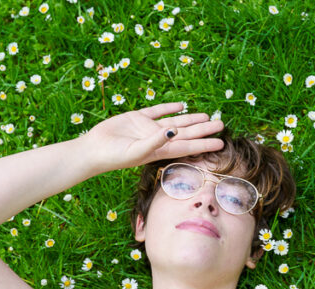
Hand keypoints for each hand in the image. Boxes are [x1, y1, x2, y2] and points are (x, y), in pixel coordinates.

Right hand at [79, 101, 224, 174]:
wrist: (93, 150)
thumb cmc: (114, 156)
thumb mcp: (136, 151)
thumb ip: (155, 141)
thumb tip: (174, 131)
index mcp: (161, 150)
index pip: (188, 147)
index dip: (205, 144)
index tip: (221, 143)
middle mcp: (158, 140)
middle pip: (187, 134)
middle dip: (204, 129)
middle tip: (222, 124)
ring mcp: (148, 129)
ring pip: (175, 122)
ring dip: (191, 119)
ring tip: (207, 116)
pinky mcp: (137, 118)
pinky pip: (157, 112)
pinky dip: (168, 108)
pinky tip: (180, 106)